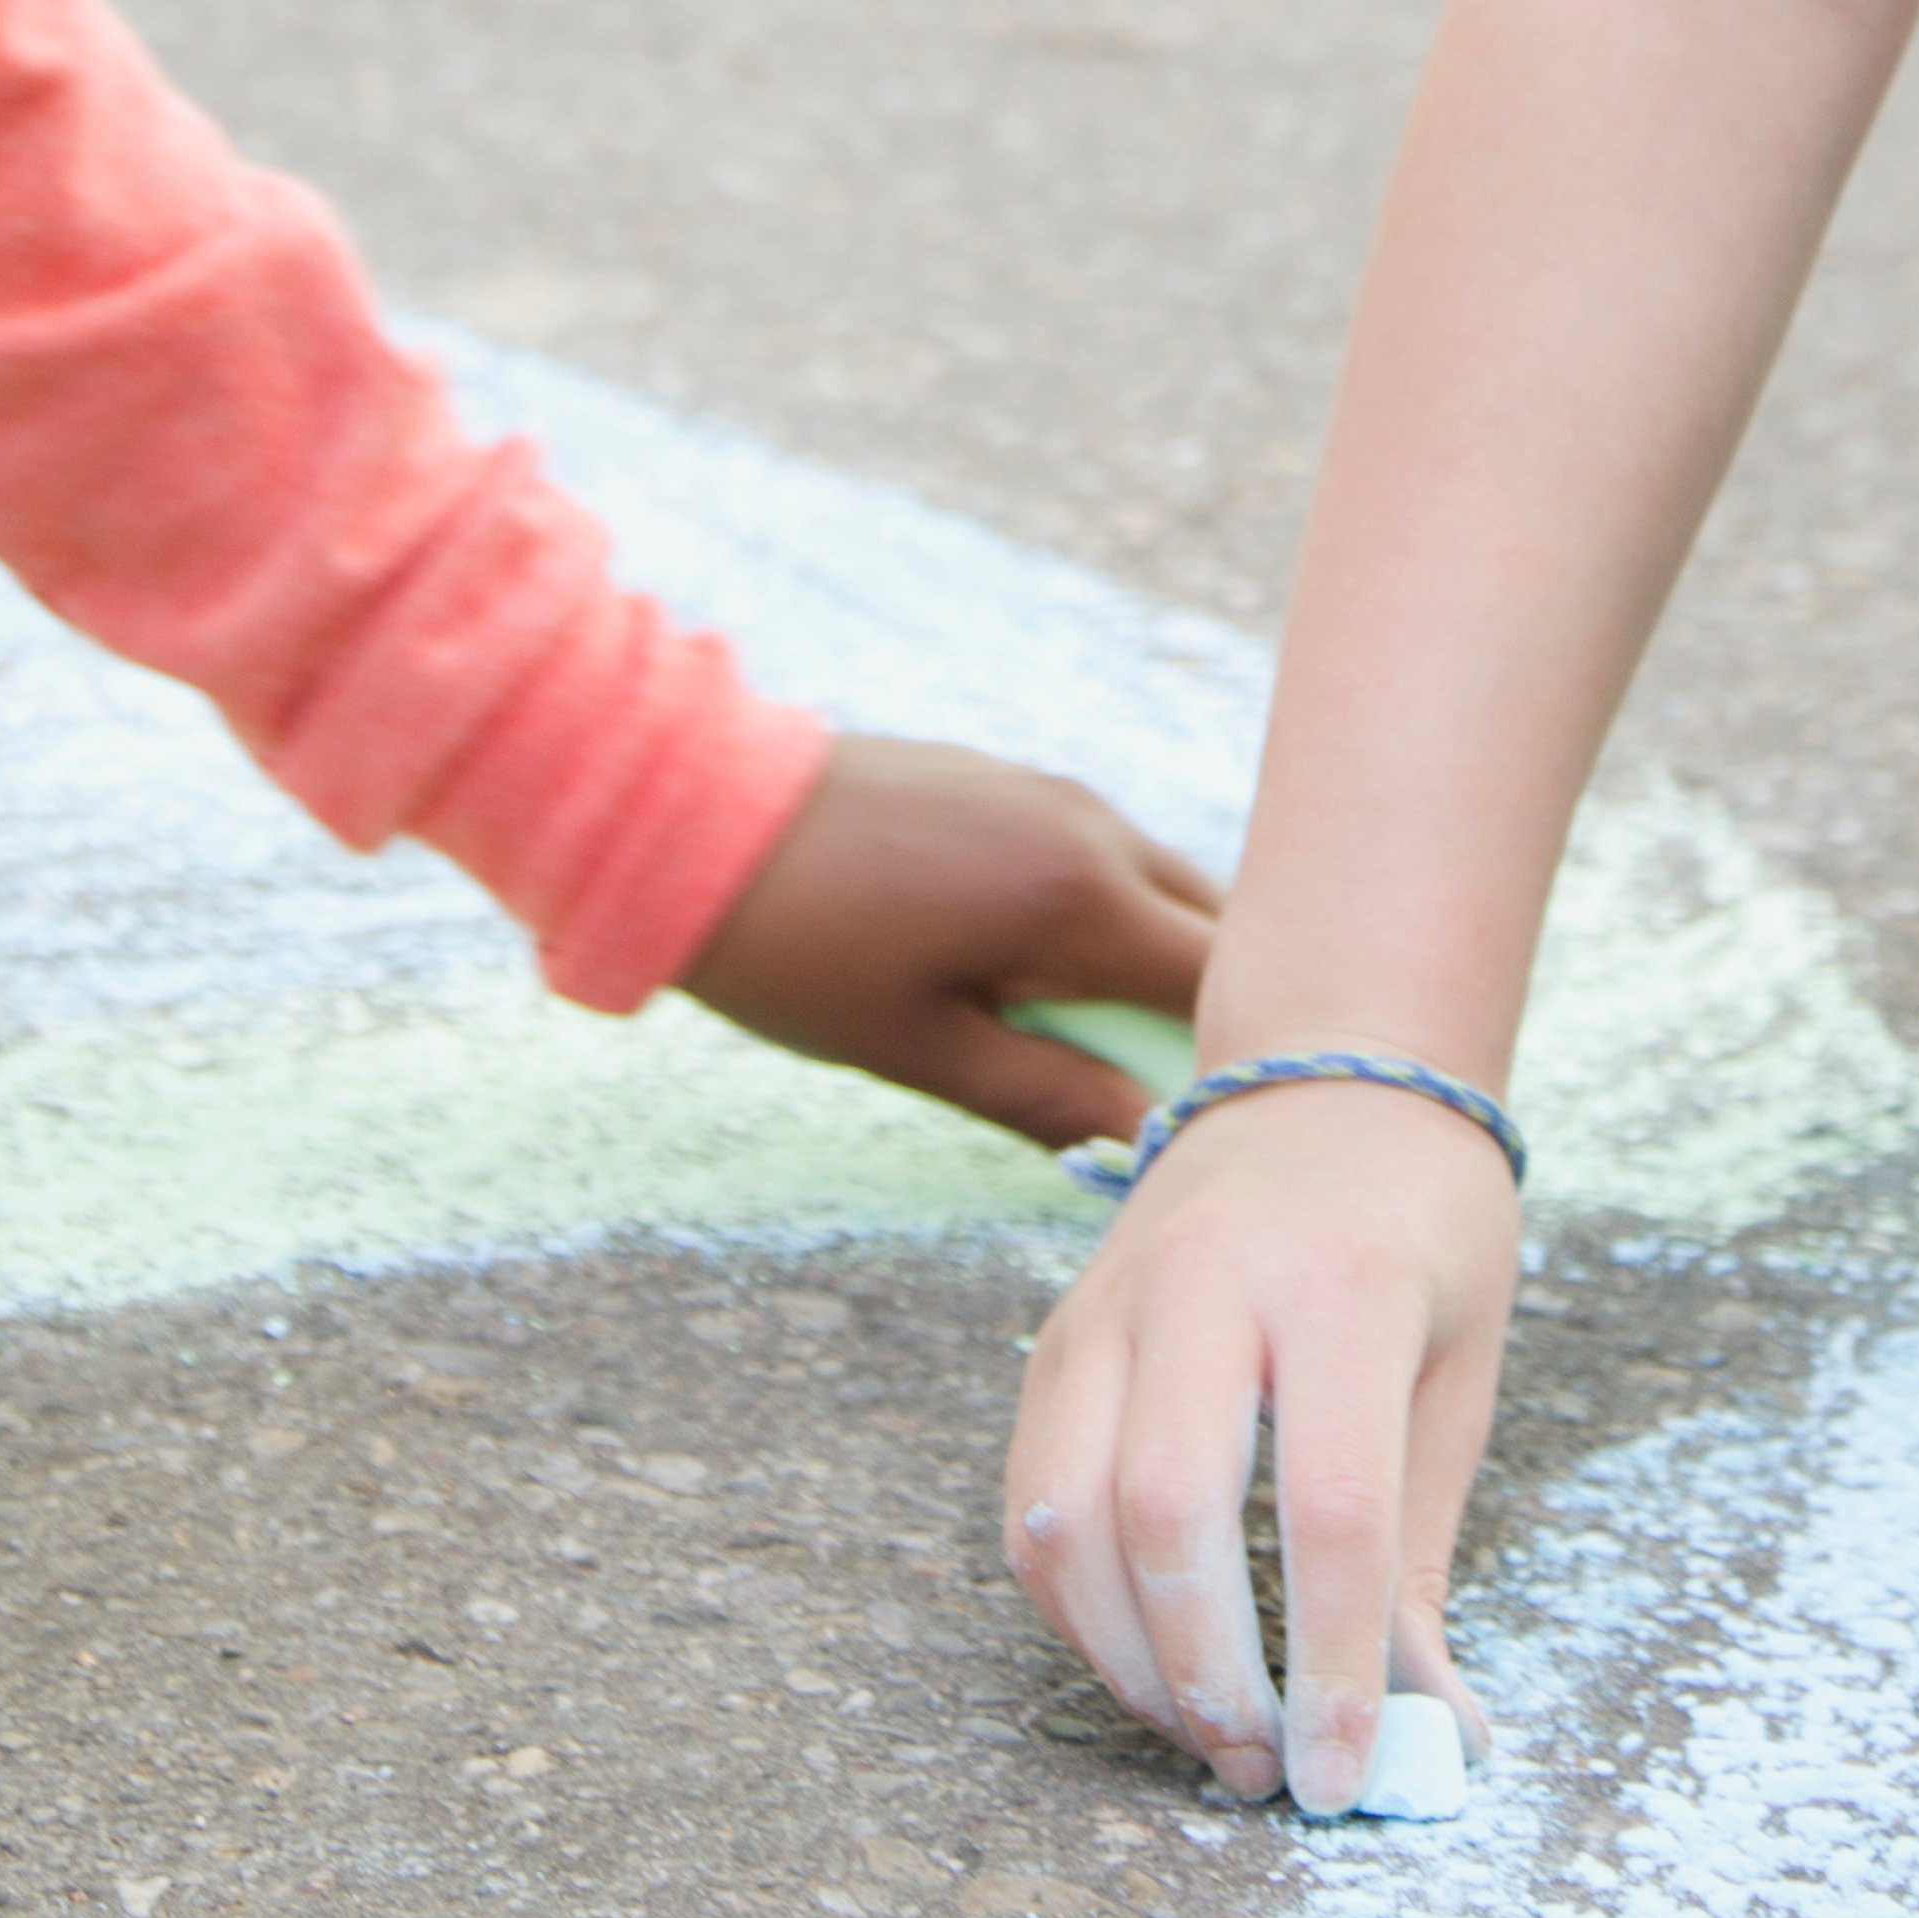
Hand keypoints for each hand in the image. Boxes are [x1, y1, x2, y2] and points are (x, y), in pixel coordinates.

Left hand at [680, 734, 1220, 1143]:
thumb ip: (1048, 1096)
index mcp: (1079, 894)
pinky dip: (1105, 917)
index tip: (1209, 1116)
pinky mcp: (1010, 781)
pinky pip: (1102, 855)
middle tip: (1157, 1084)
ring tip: (1092, 1035)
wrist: (685, 815)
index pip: (1221, 981)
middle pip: (1212, 927)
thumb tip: (1142, 1136)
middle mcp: (1089, 824)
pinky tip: (1040, 970)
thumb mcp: (919, 1049)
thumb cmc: (797, 950)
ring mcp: (1051, 791)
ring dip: (1152, 961)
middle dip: (1204, 1007)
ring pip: (1158, 887)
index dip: (1234, 1054)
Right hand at [1004, 1077, 1510, 1809]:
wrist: (1329, 1076)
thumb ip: (1420, 1560)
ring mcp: (1110, 1305)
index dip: (1333, 1665)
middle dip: (1208, 1676)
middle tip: (1263, 1772)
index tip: (1343, 1779)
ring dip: (1126, 1658)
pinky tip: (1142, 1658)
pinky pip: (1031, 1498)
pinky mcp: (1056, 1338)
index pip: (1329, 1510)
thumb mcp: (1458, 1378)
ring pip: (1067, 1515)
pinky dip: (1073, 1606)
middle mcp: (1206, 1286)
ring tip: (1205, 1733)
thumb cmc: (1421, 1234)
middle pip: (1167, 1514)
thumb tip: (1427, 1735)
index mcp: (1341, 1290)